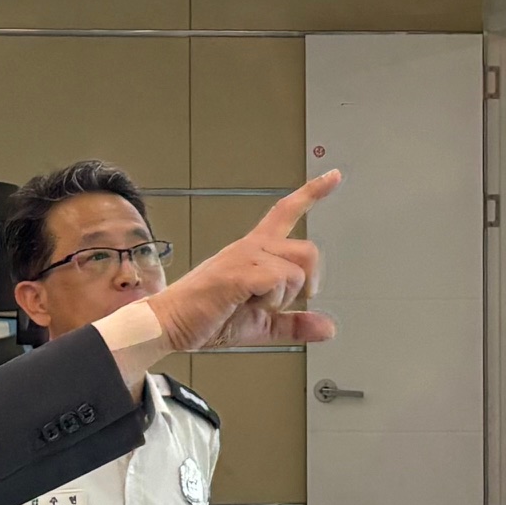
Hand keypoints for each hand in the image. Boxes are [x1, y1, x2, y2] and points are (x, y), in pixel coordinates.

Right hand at [146, 169, 341, 351]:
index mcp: (255, 250)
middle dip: (306, 284)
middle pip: (308, 251)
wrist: (170, 324)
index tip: (335, 176)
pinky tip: (246, 304)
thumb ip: (295, 324)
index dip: (313, 193)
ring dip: (283, 297)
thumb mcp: (261, 325)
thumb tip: (328, 328)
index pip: (286, 212)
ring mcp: (244, 256)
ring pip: (296, 271)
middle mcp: (252, 246)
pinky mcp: (237, 271)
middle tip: (281, 302)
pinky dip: (271, 301)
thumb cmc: (207, 318)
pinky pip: (278, 281)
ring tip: (254, 304)